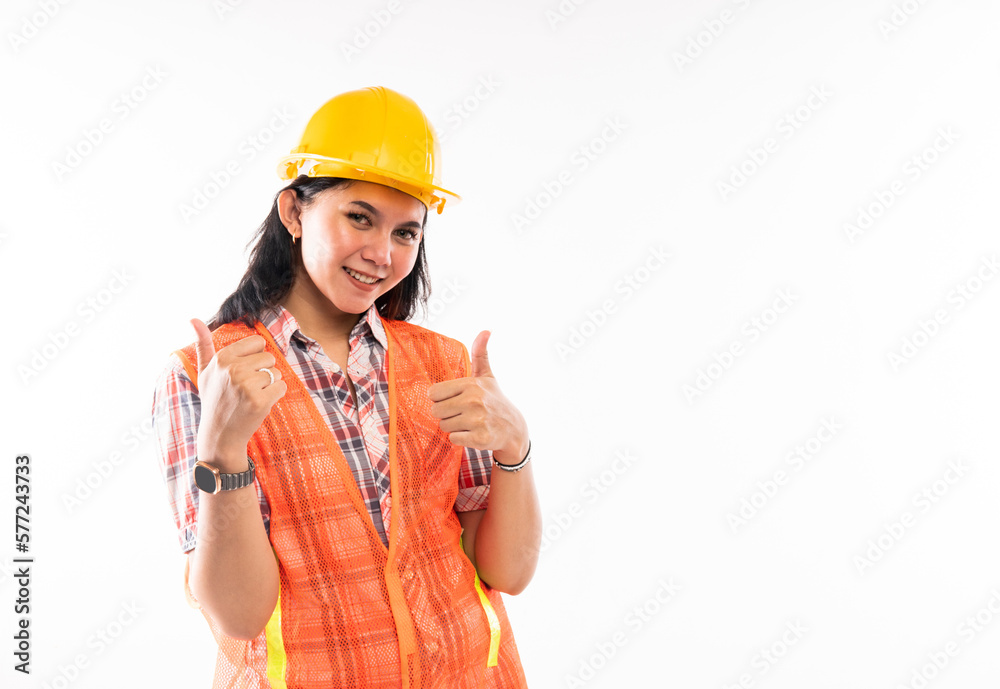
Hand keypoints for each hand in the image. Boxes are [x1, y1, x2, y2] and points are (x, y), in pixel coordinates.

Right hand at [190, 318, 286, 463]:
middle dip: (263, 372)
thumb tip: (193, 318)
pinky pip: (282, 387)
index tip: (243, 372)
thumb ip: (203, 344)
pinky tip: (260, 404)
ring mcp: (247, 385)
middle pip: (269, 358)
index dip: (255, 358)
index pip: (258, 343)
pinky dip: (275, 395)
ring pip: (276, 373)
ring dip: (269, 384)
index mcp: (222, 358)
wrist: (220, 434)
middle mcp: (233, 369)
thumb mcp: (205, 372)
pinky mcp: (260, 400)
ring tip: (251, 396)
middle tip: (246, 388)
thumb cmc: (215, 400)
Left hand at [428, 331, 528, 461]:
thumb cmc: (495, 401)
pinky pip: (453, 439)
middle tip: (463, 413)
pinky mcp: (480, 438)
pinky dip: (461, 439)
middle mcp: (474, 400)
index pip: (433, 393)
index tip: (455, 400)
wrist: (514, 429)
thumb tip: (486, 330)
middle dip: (447, 415)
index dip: (441, 399)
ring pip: (444, 426)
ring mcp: (477, 420)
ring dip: (454, 427)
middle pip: (436, 411)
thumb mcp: (487, 377)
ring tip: (470, 423)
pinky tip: (474, 433)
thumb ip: (480, 354)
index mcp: (471, 384)